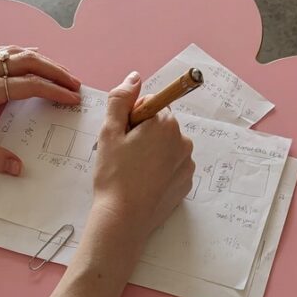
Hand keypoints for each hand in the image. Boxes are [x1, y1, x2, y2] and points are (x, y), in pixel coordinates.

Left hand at [0, 45, 80, 174]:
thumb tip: (17, 168)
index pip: (29, 85)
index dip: (55, 91)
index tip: (72, 98)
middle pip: (29, 62)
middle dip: (56, 72)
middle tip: (74, 84)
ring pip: (16, 52)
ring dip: (41, 60)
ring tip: (57, 72)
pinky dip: (19, 52)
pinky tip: (24, 57)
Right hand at [91, 71, 194, 240]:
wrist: (124, 219)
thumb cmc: (114, 175)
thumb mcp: (109, 132)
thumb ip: (121, 99)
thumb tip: (135, 77)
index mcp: (165, 123)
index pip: (151, 105)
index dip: (133, 118)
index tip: (123, 136)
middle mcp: (182, 140)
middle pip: (161, 125)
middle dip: (144, 134)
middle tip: (124, 155)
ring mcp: (187, 163)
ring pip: (167, 147)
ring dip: (152, 152)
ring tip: (133, 172)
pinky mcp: (186, 183)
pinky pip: (173, 167)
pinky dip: (160, 170)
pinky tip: (143, 183)